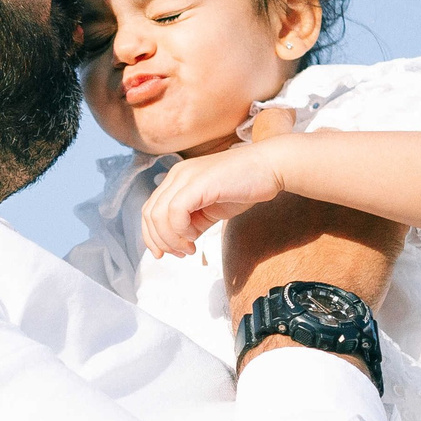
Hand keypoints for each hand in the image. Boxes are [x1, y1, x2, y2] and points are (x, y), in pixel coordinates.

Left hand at [140, 143, 289, 258]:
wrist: (270, 167)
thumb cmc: (245, 186)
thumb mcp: (212, 208)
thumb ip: (194, 221)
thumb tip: (182, 240)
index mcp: (178, 179)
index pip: (150, 210)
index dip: (153, 236)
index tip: (166, 253)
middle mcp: (177, 175)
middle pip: (150, 214)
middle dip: (159, 240)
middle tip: (179, 254)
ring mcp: (186, 177)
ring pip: (158, 215)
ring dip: (171, 239)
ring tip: (189, 248)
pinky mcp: (198, 183)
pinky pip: (175, 212)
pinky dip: (180, 230)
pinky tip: (194, 238)